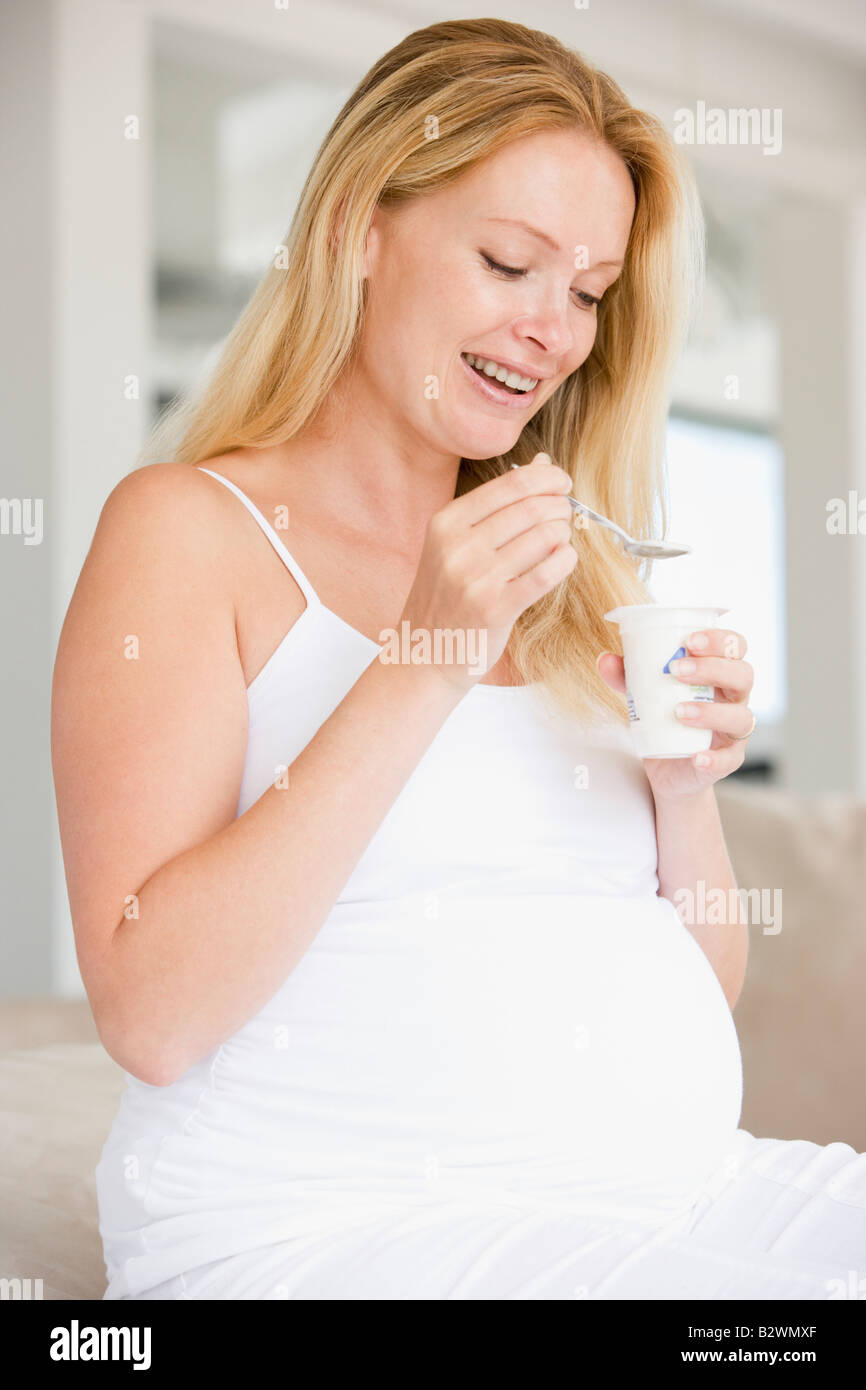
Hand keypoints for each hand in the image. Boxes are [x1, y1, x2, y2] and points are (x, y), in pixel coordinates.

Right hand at [396, 453, 576, 693]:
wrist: (426, 652)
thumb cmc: (447, 594)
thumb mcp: (456, 543)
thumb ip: (498, 504)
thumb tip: (543, 463)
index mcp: (446, 522)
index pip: (510, 484)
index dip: (547, 478)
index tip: (562, 482)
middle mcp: (457, 547)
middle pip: (531, 508)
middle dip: (560, 506)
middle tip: (565, 514)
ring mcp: (476, 579)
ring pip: (544, 537)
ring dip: (563, 534)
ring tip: (560, 540)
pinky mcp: (496, 609)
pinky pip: (547, 574)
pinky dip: (565, 561)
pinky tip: (564, 560)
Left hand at [596, 628, 754, 800]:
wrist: (667, 767)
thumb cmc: (664, 718)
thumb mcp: (644, 695)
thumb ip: (627, 677)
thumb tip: (605, 659)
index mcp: (720, 674)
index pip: (735, 647)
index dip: (720, 640)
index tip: (690, 640)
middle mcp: (734, 699)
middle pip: (743, 675)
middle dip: (713, 668)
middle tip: (676, 670)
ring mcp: (734, 731)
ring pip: (740, 717)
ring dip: (711, 712)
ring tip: (678, 712)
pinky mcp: (727, 760)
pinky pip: (728, 760)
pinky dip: (714, 758)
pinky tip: (696, 757)